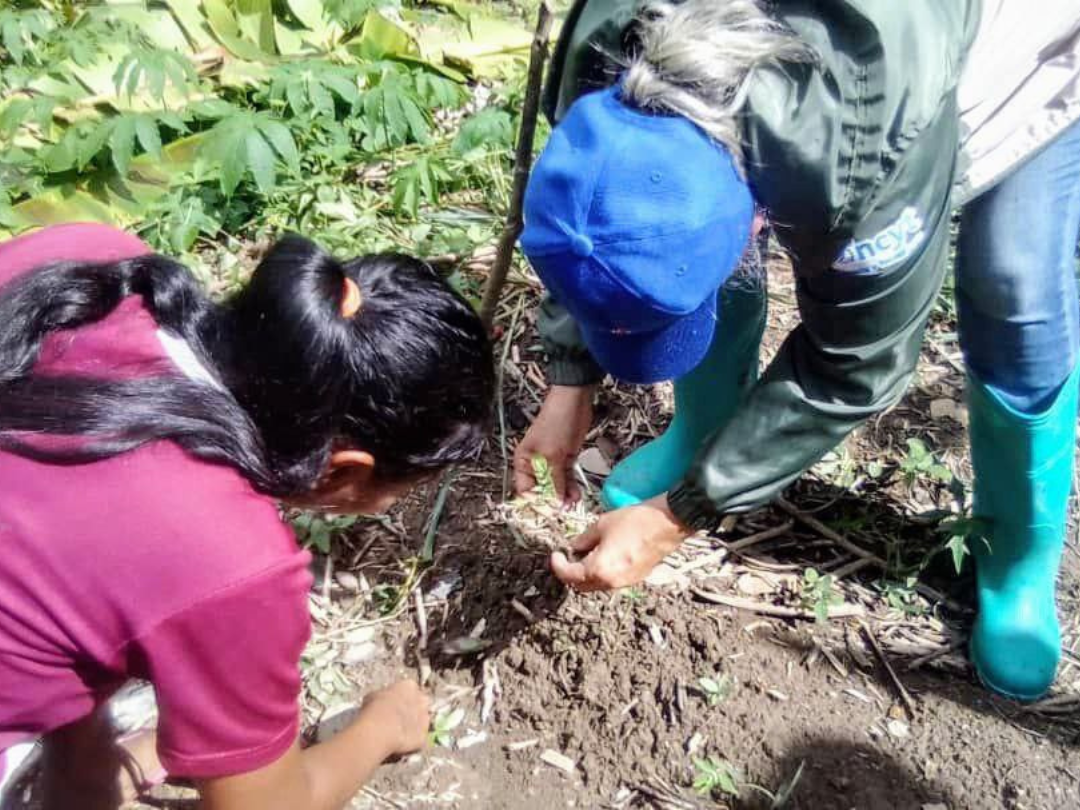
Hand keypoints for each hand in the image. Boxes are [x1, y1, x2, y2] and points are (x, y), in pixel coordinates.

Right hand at [359, 680, 430, 756]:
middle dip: (413, 710)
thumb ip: (383, 697)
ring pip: (422, 721)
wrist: (380, 730)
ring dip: (414, 726)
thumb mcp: (373, 696)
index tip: (393, 705)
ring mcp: (425, 718)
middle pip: (421, 703)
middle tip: (398, 719)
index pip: (409, 689)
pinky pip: (419, 739)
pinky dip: (412, 742)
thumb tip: (382, 703)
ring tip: (398, 734)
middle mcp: (421, 700)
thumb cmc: (373, 709)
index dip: (401, 698)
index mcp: (409, 686)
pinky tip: (400, 745)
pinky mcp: (424, 736)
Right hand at [513, 385, 595, 503]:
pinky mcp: (565, 459)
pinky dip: (571, 487)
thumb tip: (554, 504)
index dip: (536, 504)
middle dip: (552, 502)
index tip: (548, 515)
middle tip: (562, 512)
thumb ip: (553, 482)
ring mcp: (551, 462)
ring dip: (564, 497)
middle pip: (541, 491)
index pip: (525, 491)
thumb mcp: (552, 457)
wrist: (574, 402)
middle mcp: (535, 464)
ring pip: (556, 487)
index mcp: (523, 462)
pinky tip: (576, 495)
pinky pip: (566, 479)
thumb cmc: (556, 422)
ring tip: (572, 504)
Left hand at [550, 495, 691, 590]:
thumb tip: (574, 548)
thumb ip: (583, 539)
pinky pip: (612, 581)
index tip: (556, 554)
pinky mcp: (636, 579)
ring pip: (597, 585)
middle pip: (582, 586)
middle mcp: (611, 582)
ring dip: (587, 573)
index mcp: (599, 569)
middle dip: (571, 572)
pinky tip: (604, 556)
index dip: (558, 565)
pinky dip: (602, 573)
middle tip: (569, 556)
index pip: (569, 575)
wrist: (667, 524)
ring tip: (586, 553)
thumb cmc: (634, 521)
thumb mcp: (601, 525)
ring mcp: (625, 583)